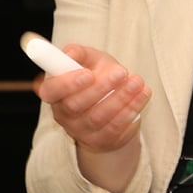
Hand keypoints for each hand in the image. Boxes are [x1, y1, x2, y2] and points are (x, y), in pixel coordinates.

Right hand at [34, 44, 151, 154]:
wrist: (114, 105)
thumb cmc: (98, 77)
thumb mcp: (90, 60)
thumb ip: (80, 54)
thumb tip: (71, 52)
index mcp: (55, 92)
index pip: (51, 90)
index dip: (67, 83)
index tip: (88, 73)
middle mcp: (63, 114)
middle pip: (75, 105)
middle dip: (101, 87)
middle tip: (121, 72)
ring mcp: (80, 131)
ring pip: (98, 117)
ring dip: (120, 98)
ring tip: (137, 81)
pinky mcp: (100, 140)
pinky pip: (114, 127)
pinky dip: (130, 109)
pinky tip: (141, 95)